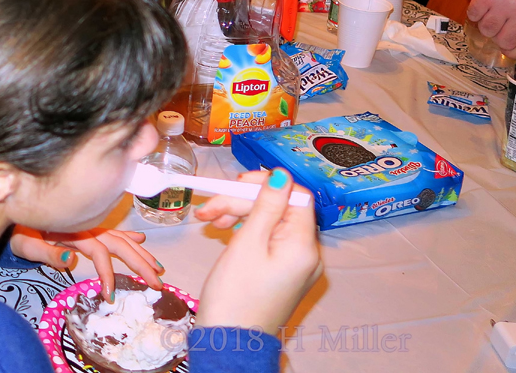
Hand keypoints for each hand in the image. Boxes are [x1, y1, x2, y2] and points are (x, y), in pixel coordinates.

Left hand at [11, 226, 164, 300]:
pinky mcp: (87, 226)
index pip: (99, 253)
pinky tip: (141, 238)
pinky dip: (129, 235)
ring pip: (121, 237)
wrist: (12, 209)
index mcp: (74, 231)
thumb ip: (47, 253)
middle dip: (140, 263)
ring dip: (141, 251)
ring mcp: (88, 225)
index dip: (107, 274)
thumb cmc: (18, 230)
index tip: (110, 296)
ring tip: (158, 267)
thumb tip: (71, 260)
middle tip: (157, 283)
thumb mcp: (26, 243)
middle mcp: (85, 226)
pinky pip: (113, 230)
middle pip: (119, 244)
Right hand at [192, 169, 321, 331]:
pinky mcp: (283, 272)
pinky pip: (269, 240)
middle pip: (279, 207)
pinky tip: (224, 232)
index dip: (264, 184)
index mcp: (303, 245)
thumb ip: (266, 206)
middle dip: (242, 202)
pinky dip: (246, 232)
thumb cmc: (235, 294)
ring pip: (270, 222)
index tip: (233, 185)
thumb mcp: (247, 243)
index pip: (294, 195)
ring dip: (239, 214)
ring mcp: (296, 264)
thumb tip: (281, 174)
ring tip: (209, 222)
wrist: (229, 342)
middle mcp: (307, 253)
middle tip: (208, 210)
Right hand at [468, 0, 515, 57]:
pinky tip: (482, 1)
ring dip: (486, 22)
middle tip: (498, 26)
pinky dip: (475, 11)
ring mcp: (503, 5)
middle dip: (499, 37)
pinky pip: (473, 16)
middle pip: (505, 41)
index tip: (510, 50)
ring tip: (491, 9)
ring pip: (487, 30)